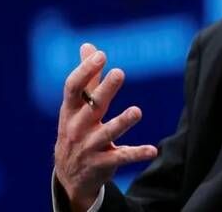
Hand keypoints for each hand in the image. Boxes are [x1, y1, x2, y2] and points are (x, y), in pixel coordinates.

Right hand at [54, 43, 157, 210]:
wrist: (69, 176)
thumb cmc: (76, 130)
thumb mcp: (75, 106)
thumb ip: (87, 77)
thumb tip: (88, 46)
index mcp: (70, 111)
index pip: (73, 88)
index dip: (85, 70)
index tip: (101, 55)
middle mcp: (77, 128)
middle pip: (92, 106)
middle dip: (104, 90)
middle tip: (119, 72)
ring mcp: (89, 147)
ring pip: (107, 133)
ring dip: (122, 122)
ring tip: (137, 111)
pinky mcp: (103, 163)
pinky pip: (122, 157)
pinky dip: (137, 153)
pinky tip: (153, 150)